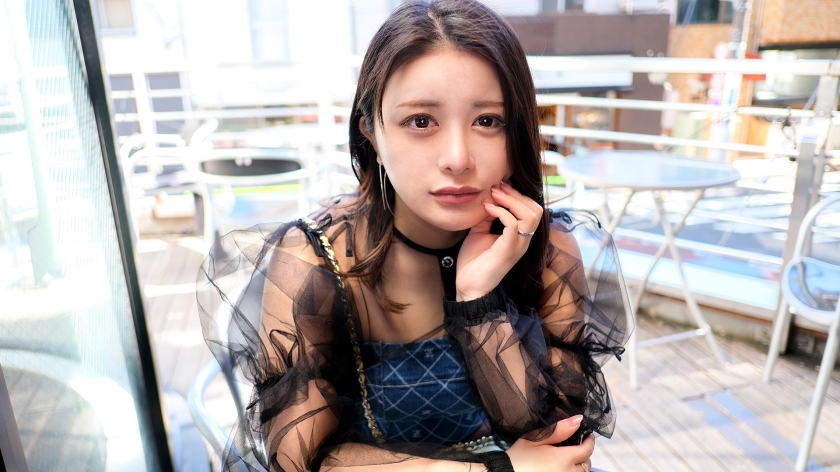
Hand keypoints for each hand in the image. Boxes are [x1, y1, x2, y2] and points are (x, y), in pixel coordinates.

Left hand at [455, 180, 542, 300]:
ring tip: (494, 195)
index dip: (518, 194)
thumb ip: (487, 216)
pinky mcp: (508, 251)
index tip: (499, 185)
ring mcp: (518, 246)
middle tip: (497, 187)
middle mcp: (523, 240)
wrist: (468, 286)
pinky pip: (513, 225)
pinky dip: (501, 212)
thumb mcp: (480, 231)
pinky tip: (488, 209)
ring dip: (511, 201)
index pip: (532, 209)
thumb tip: (488, 196)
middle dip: (517, 194)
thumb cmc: (475, 261)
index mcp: (520, 236)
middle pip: (536, 209)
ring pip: (530, 215)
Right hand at [505, 416, 594, 471]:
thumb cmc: (518, 456)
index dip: (590, 441)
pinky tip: (560, 467)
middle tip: (576, 445)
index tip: (587, 434)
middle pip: (586, 464)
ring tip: (567, 458)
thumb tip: (578, 420)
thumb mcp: (536, 438)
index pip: (587, 450)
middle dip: (584, 454)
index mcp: (563, 459)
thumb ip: (559, 430)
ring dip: (578, 466)